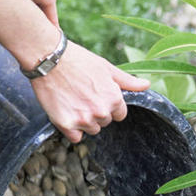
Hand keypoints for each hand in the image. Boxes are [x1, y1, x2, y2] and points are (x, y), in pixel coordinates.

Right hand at [30, 41, 149, 142]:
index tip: (96, 95)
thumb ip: (127, 81)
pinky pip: (76, 137)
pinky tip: (65, 110)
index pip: (119, 114)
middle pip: (104, 122)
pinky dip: (71, 128)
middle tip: (82, 95)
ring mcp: (84, 120)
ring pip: (91, 130)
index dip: (108, 105)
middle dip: (95, 112)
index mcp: (114, 99)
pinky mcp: (67, 125)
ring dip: (84, 121)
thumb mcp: (106, 67)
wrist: (49, 59)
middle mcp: (101, 112)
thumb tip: (147, 85)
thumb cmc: (78, 60)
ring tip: (72, 101)